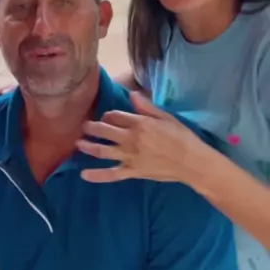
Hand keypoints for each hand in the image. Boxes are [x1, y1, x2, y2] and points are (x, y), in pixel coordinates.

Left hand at [77, 92, 207, 184]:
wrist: (192, 161)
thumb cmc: (182, 137)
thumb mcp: (166, 117)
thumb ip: (147, 106)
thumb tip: (131, 94)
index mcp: (139, 123)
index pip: (115, 116)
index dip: (108, 116)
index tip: (106, 118)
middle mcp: (131, 138)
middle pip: (104, 131)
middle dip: (92, 128)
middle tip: (84, 127)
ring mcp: (130, 156)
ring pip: (103, 151)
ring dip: (88, 146)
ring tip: (78, 144)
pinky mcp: (132, 172)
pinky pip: (111, 174)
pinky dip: (97, 175)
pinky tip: (83, 174)